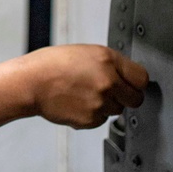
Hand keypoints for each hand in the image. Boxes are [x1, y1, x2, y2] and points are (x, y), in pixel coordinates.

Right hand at [18, 44, 147, 129]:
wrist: (30, 83)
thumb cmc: (51, 65)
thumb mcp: (85, 52)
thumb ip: (109, 64)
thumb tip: (126, 77)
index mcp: (107, 60)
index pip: (142, 78)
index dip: (136, 82)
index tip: (132, 84)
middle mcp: (108, 82)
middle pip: (136, 99)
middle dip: (126, 97)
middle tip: (111, 92)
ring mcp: (100, 102)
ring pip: (117, 110)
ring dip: (107, 105)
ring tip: (84, 94)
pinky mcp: (91, 119)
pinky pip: (101, 119)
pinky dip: (93, 114)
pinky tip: (77, 102)